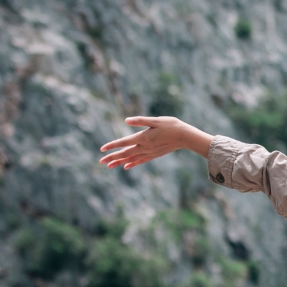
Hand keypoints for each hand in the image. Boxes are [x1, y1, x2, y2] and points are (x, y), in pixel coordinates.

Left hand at [99, 116, 213, 169]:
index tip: (101, 149)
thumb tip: (126, 120)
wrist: (185, 137)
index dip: (112, 146)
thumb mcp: (155, 120)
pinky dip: (132, 164)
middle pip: (125, 153)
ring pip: (131, 159)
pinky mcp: (154, 155)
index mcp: (143, 137)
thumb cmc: (171, 125)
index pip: (123, 142)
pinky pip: (141, 161)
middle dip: (112, 157)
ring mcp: (149, 152)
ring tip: (109, 166)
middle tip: (101, 162)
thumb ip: (140, 120)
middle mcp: (144, 147)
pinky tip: (127, 166)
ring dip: (119, 162)